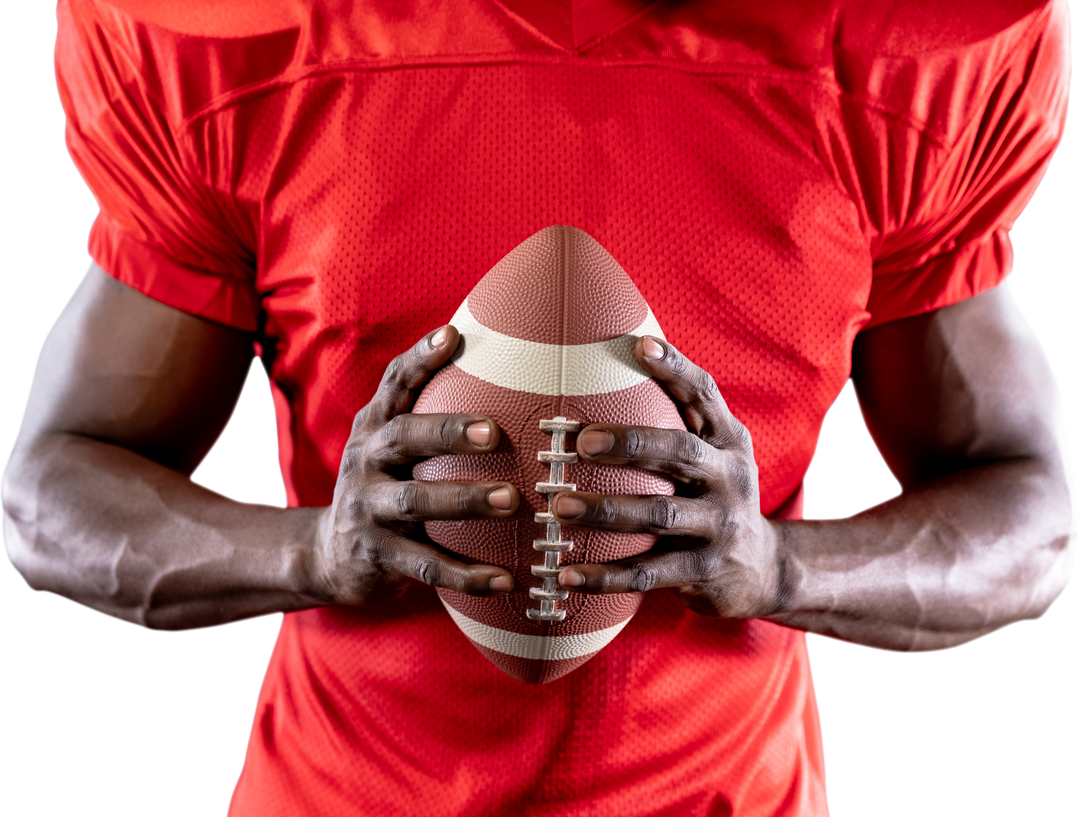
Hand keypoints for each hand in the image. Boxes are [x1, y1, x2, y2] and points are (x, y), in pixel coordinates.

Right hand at [309, 326, 519, 605]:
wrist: (330, 556)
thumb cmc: (384, 487)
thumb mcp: (391, 447)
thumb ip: (427, 411)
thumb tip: (488, 356)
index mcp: (374, 428)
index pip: (394, 383)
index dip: (420, 359)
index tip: (453, 336)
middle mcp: (366, 462)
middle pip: (403, 438)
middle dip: (448, 432)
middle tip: (495, 432)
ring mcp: (369, 510)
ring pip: (416, 502)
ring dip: (465, 499)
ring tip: (510, 500)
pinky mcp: (379, 557)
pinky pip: (427, 566)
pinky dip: (467, 575)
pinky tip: (506, 579)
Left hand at [553, 336, 781, 617]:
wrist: (765, 569)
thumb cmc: (717, 497)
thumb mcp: (715, 455)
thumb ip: (680, 420)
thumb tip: (621, 358)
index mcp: (728, 442)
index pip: (704, 396)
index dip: (675, 369)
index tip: (639, 346)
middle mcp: (729, 479)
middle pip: (680, 453)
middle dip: (630, 444)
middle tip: (581, 442)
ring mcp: (719, 527)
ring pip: (659, 515)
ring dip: (606, 510)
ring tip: (560, 507)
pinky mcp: (703, 571)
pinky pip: (648, 573)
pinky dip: (605, 575)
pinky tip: (566, 573)